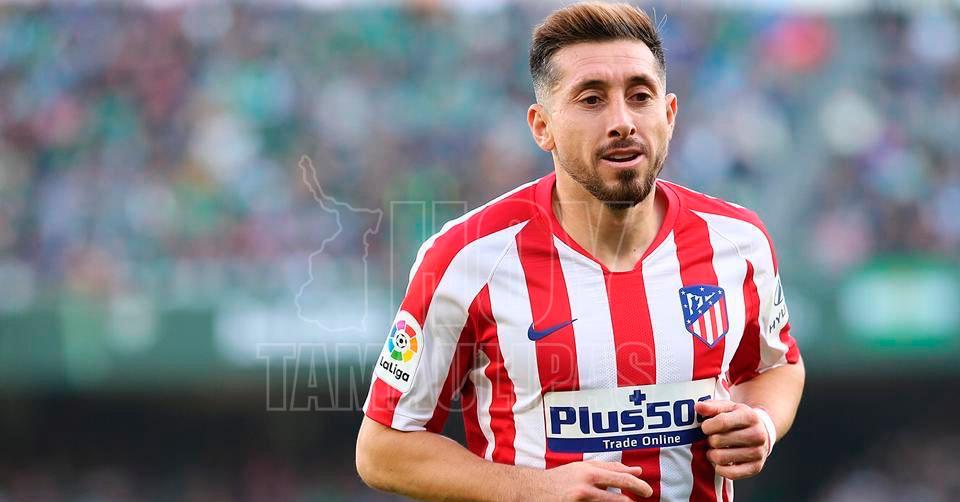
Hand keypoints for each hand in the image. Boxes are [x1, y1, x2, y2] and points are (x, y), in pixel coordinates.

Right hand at [527, 460, 652, 500]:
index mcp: (590, 472)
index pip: (622, 478)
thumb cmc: (561, 478)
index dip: (638, 485)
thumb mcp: (584, 468)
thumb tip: (636, 471)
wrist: (532, 489)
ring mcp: (580, 500)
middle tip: (644, 497)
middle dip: (634, 499)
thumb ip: (610, 468)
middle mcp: (585, 486)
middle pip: (619, 496)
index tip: (647, 491)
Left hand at [695, 400, 769, 479]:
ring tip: (717, 449)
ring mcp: (758, 453)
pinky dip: (720, 468)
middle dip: (710, 439)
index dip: (707, 426)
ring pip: (720, 458)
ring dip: (712, 454)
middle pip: (717, 441)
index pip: (721, 422)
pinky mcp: (756, 468)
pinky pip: (729, 474)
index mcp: (750, 417)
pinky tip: (721, 461)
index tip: (706, 427)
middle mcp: (757, 435)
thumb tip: (698, 407)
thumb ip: (712, 406)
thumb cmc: (739, 419)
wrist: (762, 432)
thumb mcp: (728, 407)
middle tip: (714, 438)